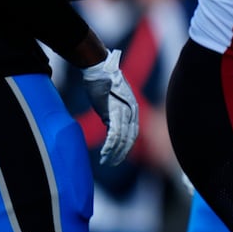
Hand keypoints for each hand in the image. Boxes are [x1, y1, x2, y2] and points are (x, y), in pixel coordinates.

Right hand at [80, 49, 139, 165]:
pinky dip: (110, 144)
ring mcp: (124, 111)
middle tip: (112, 163)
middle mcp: (132, 111)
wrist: (99, 68)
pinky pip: (114, 132)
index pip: (133, 133)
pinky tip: (105, 152)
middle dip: (122, 153)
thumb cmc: (103, 83)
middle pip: (130, 138)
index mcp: (133, 109)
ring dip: (115, 152)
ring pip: (123, 137)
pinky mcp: (114, 110)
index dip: (126, 146)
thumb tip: (109, 125)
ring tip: (106, 161)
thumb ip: (113, 113)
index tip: (119, 156)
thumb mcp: (111, 101)